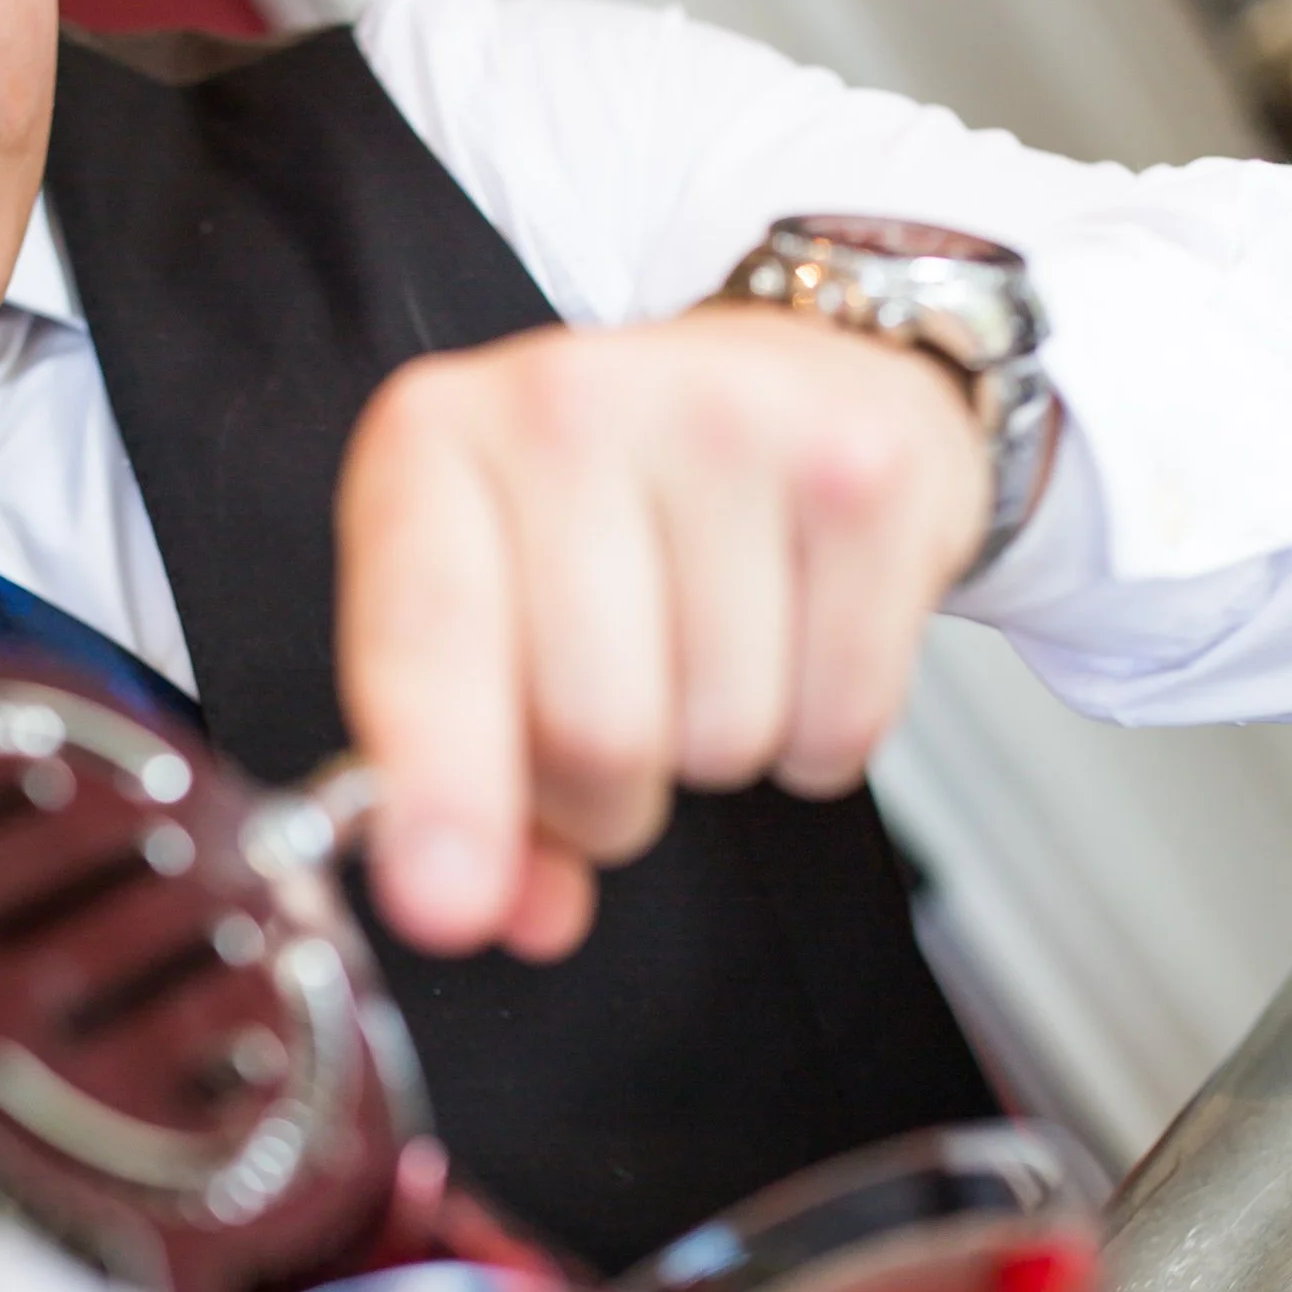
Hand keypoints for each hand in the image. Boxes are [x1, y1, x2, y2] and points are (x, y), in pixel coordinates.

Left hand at [339, 311, 994, 959]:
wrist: (799, 380)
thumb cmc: (615, 511)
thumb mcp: (492, 617)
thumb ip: (461, 782)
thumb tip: (495, 911)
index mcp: (437, 441)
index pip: (424, 637)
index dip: (441, 789)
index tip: (446, 906)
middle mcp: (569, 403)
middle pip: (592, 732)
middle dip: (605, 796)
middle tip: (620, 722)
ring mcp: (729, 422)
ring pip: (721, 738)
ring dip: (715, 754)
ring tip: (709, 645)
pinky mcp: (868, 472)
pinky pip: (839, 722)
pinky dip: (817, 733)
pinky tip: (798, 637)